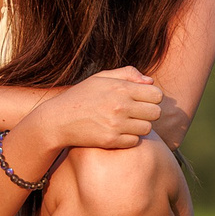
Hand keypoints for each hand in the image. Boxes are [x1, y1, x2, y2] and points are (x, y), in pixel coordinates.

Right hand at [30, 67, 163, 153]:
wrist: (57, 120)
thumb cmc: (81, 96)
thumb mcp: (101, 78)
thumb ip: (127, 74)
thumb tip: (150, 82)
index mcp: (120, 88)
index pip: (157, 95)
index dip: (152, 97)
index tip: (143, 100)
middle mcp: (120, 106)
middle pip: (156, 113)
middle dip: (149, 112)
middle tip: (136, 113)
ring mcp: (116, 124)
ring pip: (147, 128)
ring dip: (140, 126)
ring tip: (126, 122)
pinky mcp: (111, 141)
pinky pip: (135, 141)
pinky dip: (129, 138)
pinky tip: (118, 132)